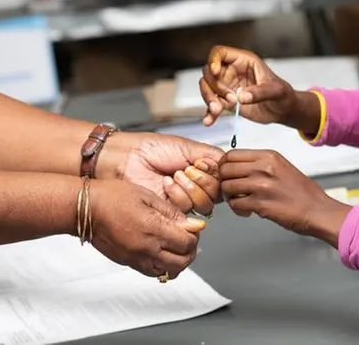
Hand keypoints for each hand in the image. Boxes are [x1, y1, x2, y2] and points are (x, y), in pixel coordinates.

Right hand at [89, 179, 205, 278]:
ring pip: (169, 272)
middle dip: (190, 251)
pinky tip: (161, 253)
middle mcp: (146, 248)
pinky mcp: (128, 263)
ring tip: (176, 247)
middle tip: (188, 238)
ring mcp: (136, 258)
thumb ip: (171, 213)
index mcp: (153, 229)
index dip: (194, 235)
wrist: (85, 209)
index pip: (187, 243)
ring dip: (178, 262)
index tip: (193, 227)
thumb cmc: (112, 197)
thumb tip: (193, 224)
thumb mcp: (147, 196)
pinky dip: (162, 267)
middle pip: (182, 262)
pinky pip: (153, 273)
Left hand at [97, 132, 223, 213]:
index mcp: (200, 170)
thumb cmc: (152, 149)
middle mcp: (195, 185)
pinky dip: (178, 194)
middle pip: (218, 194)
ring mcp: (185, 199)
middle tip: (187, 168)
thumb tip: (230, 166)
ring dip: (191, 188)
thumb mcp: (188, 147)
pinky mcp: (172, 211)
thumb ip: (213, 156)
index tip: (203, 162)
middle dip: (204, 180)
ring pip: (206, 204)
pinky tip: (166, 184)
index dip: (216, 173)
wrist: (128, 158)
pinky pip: (187, 209)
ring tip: (175, 176)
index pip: (223, 179)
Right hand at [200, 45, 297, 125]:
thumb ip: (261, 92)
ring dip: (209, 99)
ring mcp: (227, 87)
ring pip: (207, 88)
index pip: (220, 53)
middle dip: (214, 86)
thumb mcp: (277, 91)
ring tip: (218, 111)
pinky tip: (209, 121)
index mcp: (243, 61)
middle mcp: (232, 72)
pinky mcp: (225, 102)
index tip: (216, 73)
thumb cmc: (283, 94)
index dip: (214, 60)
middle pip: (209, 72)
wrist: (283, 110)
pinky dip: (209, 113)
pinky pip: (212, 105)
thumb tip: (242, 97)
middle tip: (230, 100)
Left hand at [219, 149, 350, 245]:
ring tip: (240, 202)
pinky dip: (237, 210)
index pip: (231, 154)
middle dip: (224, 181)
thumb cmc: (301, 192)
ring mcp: (261, 185)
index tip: (227, 175)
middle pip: (225, 169)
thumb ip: (259, 164)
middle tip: (231, 191)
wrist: (318, 210)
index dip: (224, 166)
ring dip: (229, 197)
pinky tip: (247, 212)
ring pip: (227, 187)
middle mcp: (263, 167)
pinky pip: (235, 205)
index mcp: (268, 156)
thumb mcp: (281, 167)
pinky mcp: (261, 204)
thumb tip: (235, 168)